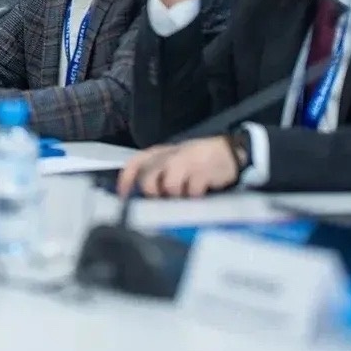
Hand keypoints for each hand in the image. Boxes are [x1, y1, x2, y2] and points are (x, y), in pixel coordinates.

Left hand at [118, 137, 238, 198]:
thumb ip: (156, 173)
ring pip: (169, 187)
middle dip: (153, 194)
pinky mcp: (202, 173)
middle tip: (165, 198)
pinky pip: (191, 192)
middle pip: (148, 180)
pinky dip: (193, 197)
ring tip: (185, 196)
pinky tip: (199, 194)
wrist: (226, 152)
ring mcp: (185, 163)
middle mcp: (168, 157)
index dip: (126, 180)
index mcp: (157, 153)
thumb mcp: (171, 161)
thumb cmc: (194, 160)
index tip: (124, 195)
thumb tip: (140, 195)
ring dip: (176, 197)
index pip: (134, 163)